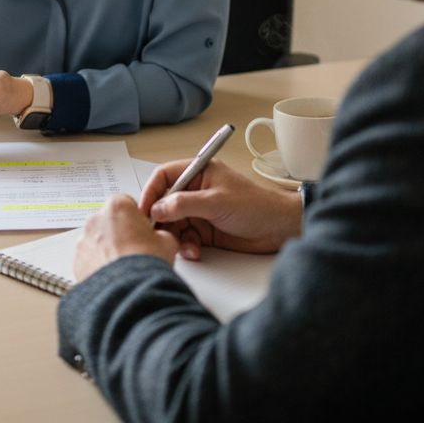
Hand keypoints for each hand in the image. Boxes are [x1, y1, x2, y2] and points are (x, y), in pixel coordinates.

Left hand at [74, 195, 178, 280]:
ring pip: (97, 242)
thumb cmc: (145, 262)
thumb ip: (160, 234)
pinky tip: (114, 277)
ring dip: (108, 250)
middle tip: (135, 251)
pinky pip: (89, 260)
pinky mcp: (76, 261)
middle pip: (110, 222)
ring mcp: (83, 241)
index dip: (137, 220)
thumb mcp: (167, 241)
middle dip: (120, 234)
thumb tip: (159, 239)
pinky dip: (98, 266)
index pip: (127, 205)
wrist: (128, 291)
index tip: (143, 231)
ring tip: (125, 268)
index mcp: (117, 206)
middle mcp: (95, 219)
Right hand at [140, 157, 301, 259]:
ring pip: (172, 224)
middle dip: (160, 221)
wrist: (279, 229)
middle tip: (156, 234)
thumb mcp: (216, 201)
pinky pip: (185, 238)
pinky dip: (186, 246)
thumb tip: (157, 209)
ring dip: (174, 237)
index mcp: (199, 172)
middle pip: (164, 203)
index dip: (150, 192)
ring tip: (183, 247)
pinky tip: (194, 252)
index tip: (144, 210)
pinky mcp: (204, 230)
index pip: (164, 176)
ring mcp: (199, 211)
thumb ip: (184, 204)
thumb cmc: (256, 206)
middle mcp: (196, 190)